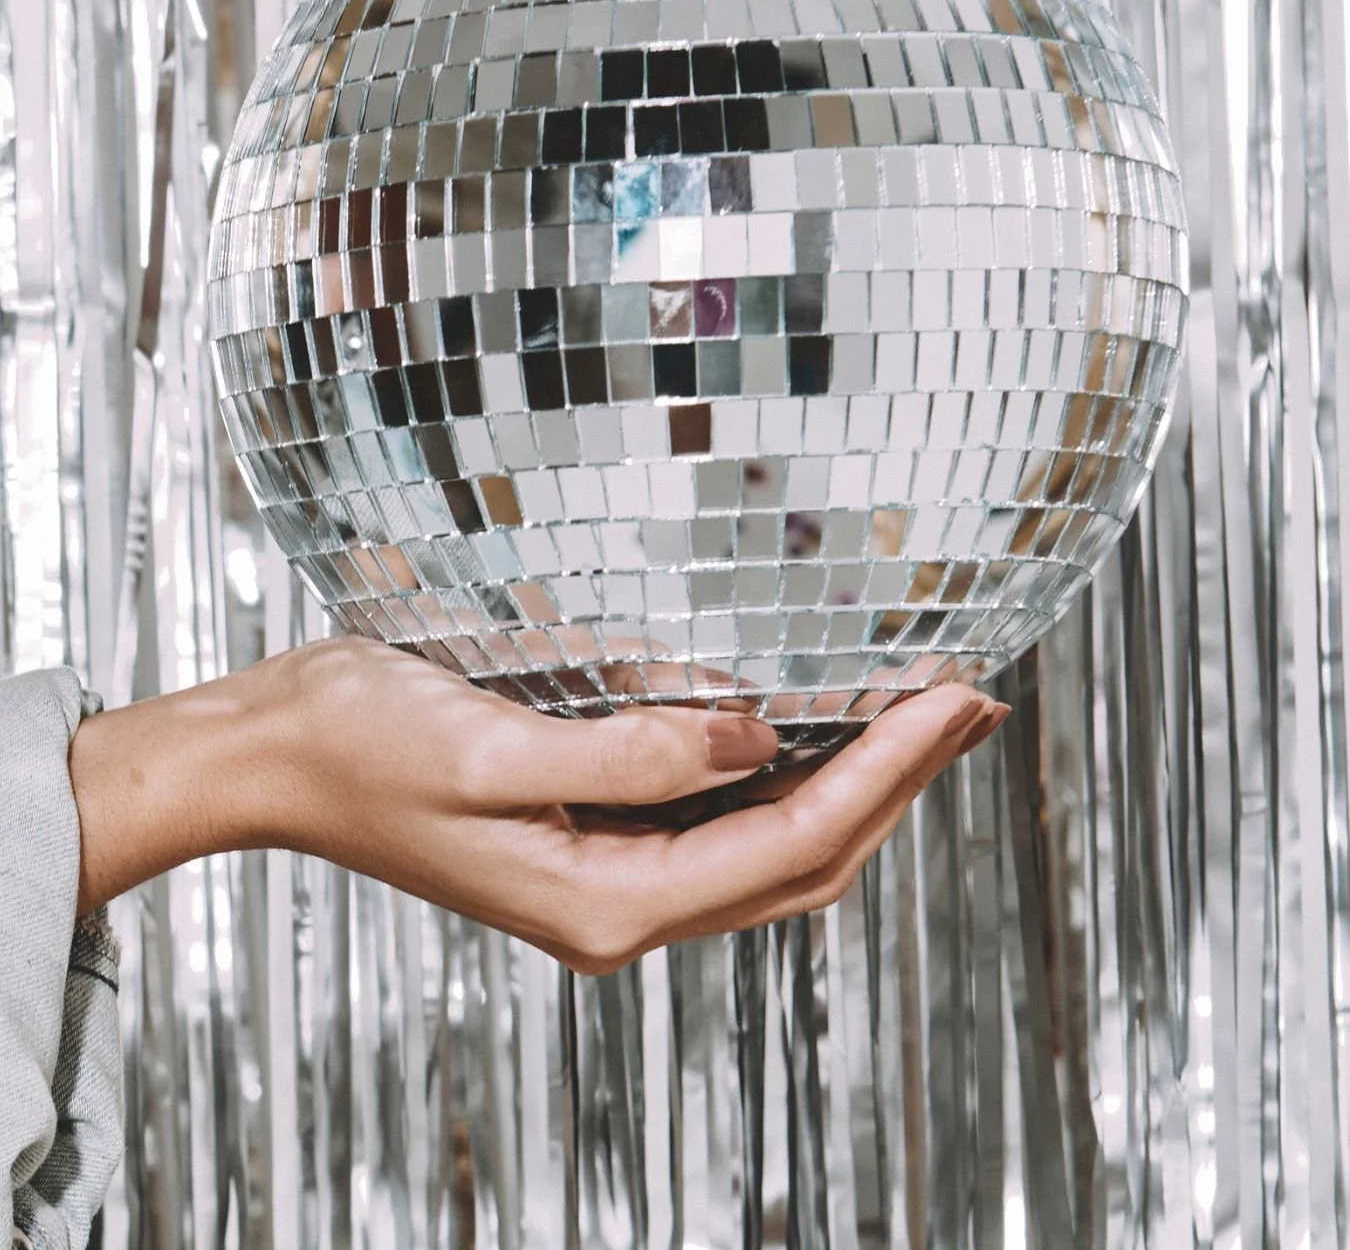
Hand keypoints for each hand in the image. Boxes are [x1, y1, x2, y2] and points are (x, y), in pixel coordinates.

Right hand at [69, 638, 1009, 972]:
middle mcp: (622, 909)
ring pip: (775, 849)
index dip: (886, 771)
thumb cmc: (359, 745)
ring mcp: (610, 882)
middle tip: (972, 702)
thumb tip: (756, 732)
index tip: (955, 700)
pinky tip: (814, 730)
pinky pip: (724, 827)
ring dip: (856, 780)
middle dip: (898, 781)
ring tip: (924, 714)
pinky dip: (790, 779)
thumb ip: (634, 750)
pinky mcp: (594, 843)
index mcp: (607, 901)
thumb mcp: (491, 745)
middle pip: (805, 859)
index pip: (791, 840)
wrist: (272, 759)